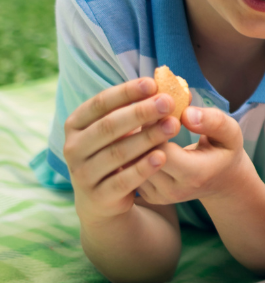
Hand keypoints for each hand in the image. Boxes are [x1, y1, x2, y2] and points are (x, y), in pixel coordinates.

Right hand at [64, 77, 181, 221]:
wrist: (101, 199)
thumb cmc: (114, 151)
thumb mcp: (118, 130)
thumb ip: (133, 109)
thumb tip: (167, 86)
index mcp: (75, 125)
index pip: (99, 103)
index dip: (125, 92)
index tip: (152, 83)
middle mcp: (73, 148)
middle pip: (108, 126)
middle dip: (140, 112)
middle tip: (168, 102)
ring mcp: (82, 174)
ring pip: (116, 153)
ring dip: (147, 137)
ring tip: (172, 126)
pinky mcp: (98, 196)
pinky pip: (122, 180)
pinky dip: (143, 168)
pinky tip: (162, 156)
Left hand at [135, 104, 248, 206]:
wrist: (222, 180)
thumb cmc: (224, 150)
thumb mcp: (230, 132)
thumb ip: (213, 121)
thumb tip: (186, 113)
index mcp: (195, 175)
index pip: (162, 149)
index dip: (156, 126)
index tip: (159, 106)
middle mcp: (173, 190)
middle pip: (141, 157)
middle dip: (140, 131)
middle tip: (141, 107)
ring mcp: (158, 196)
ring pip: (130, 164)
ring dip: (131, 140)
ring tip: (136, 118)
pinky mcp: (147, 195)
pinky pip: (129, 170)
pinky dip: (130, 150)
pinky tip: (136, 134)